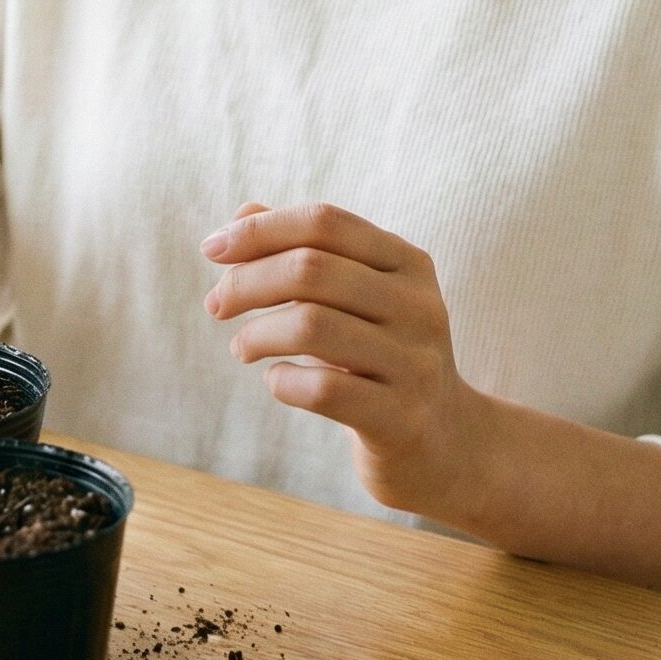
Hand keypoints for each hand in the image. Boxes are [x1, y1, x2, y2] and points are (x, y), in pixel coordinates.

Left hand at [201, 200, 491, 524]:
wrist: (448, 447)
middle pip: (311, 268)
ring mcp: (415, 363)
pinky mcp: (402, 419)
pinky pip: (322, 389)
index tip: (212, 249)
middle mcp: (419, 305)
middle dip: (246, 282)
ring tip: (242, 347)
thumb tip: (241, 213)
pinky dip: (282, 381)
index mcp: (407, 262)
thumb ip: (304, 251)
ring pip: (311, 325)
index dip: (260, 229)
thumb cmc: (382, 359)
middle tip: (216, 305)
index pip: (324, 222)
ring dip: (256, 333)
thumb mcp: (355, 298)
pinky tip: (277, 381)